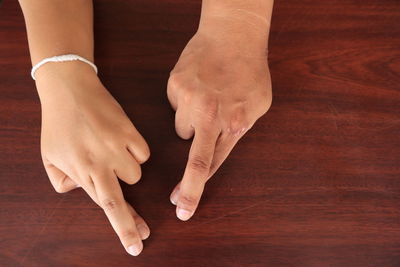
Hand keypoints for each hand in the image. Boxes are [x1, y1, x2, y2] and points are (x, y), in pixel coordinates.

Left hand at [36, 62, 149, 255]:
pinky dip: (136, 152)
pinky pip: (143, 153)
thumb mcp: (48, 156)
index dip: (122, 229)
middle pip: (121, 199)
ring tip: (112, 155)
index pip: (105, 207)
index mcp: (80, 170)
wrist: (70, 89)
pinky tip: (122, 142)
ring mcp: (116, 146)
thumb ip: (62, 181)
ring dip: (127, 170)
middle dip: (133, 223)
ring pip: (136, 174)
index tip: (135, 244)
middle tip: (143, 234)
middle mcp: (100, 162)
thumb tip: (84, 189)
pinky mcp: (129, 131)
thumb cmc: (58, 124)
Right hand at [167, 14, 271, 220]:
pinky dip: (185, 102)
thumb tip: (220, 148)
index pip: (211, 164)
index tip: (184, 207)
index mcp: (235, 122)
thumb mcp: (258, 105)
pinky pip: (175, 106)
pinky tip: (198, 87)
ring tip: (206, 102)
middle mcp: (210, 114)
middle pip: (193, 158)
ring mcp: (189, 99)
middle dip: (186, 186)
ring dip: (192, 122)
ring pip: (181, 128)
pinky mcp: (175, 86)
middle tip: (178, 202)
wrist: (233, 35)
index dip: (196, 189)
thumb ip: (239, 129)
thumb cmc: (250, 71)